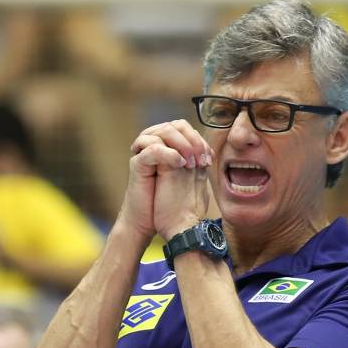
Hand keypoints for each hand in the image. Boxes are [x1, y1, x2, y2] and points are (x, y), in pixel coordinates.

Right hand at [119, 120, 211, 240]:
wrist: (153, 222)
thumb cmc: (171, 203)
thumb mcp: (189, 179)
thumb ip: (196, 162)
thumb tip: (210, 150)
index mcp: (167, 147)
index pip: (183, 128)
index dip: (198, 139)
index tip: (208, 160)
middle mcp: (155, 145)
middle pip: (173, 125)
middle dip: (192, 140)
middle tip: (201, 161)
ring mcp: (144, 152)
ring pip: (162, 131)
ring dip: (182, 144)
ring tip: (191, 164)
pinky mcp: (137, 164)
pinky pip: (152, 148)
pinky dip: (168, 153)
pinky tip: (180, 164)